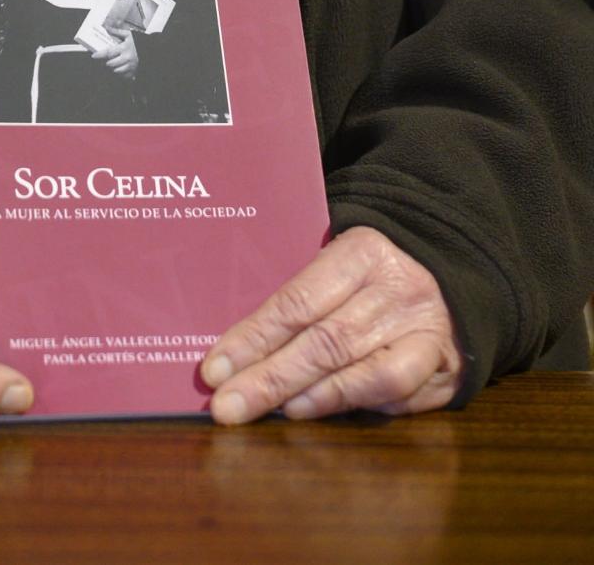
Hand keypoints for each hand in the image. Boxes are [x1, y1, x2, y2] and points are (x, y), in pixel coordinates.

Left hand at [86, 25, 138, 77]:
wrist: (151, 49)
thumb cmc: (139, 42)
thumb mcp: (128, 34)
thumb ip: (116, 31)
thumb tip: (106, 28)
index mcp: (124, 48)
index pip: (108, 53)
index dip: (100, 55)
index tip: (94, 56)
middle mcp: (127, 58)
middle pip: (111, 64)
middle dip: (106, 62)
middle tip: (104, 59)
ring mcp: (131, 67)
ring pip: (116, 71)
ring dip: (112, 67)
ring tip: (113, 63)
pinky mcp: (134, 72)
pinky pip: (123, 76)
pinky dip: (120, 73)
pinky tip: (120, 68)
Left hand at [200, 226, 463, 422]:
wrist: (449, 270)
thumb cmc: (372, 272)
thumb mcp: (338, 261)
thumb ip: (298, 294)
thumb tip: (235, 348)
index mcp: (362, 252)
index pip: (298, 300)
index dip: (253, 338)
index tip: (214, 369)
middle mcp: (398, 290)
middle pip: (325, 341)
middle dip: (269, 378)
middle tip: (227, 407)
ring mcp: (426, 330)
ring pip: (363, 372)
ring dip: (310, 397)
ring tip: (269, 411)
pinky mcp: (446, 367)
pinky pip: (396, 394)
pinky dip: (352, 405)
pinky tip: (315, 411)